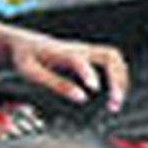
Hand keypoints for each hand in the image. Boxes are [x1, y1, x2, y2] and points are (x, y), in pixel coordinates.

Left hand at [7, 31, 128, 111]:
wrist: (26, 42)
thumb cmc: (26, 59)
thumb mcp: (31, 73)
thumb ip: (56, 84)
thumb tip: (82, 99)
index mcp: (61, 53)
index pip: (79, 60)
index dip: (88, 73)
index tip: (93, 90)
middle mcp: (79, 49)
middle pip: (109, 56)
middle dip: (117, 80)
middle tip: (114, 104)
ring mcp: (87, 50)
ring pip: (115, 58)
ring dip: (121, 80)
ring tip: (115, 103)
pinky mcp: (91, 54)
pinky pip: (113, 63)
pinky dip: (119, 78)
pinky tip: (113, 95)